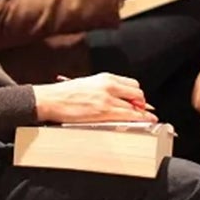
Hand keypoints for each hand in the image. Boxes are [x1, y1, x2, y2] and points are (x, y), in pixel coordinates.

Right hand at [33, 72, 157, 123]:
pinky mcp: (104, 112)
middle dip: (142, 103)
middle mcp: (109, 85)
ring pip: (134, 106)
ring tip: (147, 119)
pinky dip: (138, 119)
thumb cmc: (66, 94)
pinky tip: (142, 122)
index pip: (132, 84)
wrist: (52, 99)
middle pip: (137, 93)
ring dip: (142, 113)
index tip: (141, 101)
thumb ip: (105, 89)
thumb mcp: (89, 84)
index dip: (138, 94)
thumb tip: (118, 98)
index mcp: (105, 77)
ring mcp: (107, 99)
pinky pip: (128, 116)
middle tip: (143, 111)